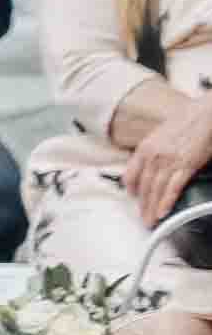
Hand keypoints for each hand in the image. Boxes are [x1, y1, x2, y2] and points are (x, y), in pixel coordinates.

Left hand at [125, 93, 211, 224]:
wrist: (206, 113)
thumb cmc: (189, 120)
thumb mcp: (162, 134)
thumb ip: (155, 150)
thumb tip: (153, 165)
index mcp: (145, 148)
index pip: (130, 175)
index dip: (131, 190)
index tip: (133, 198)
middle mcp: (153, 155)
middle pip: (143, 187)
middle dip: (142, 206)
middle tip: (143, 219)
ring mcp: (169, 161)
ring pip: (155, 191)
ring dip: (152, 209)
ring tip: (151, 221)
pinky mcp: (186, 165)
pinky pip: (172, 188)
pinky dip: (166, 202)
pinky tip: (163, 213)